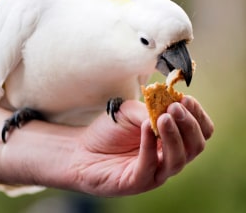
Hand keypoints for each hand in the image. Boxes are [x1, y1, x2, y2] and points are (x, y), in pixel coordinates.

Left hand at [71, 96, 213, 196]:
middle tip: (175, 107)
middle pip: (195, 146)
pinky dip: (149, 146)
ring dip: (173, 136)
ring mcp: (155, 172)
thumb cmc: (109, 131)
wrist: (82, 150)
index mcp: (171, 140)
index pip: (199, 131)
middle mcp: (168, 157)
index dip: (197, 116)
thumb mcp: (130, 112)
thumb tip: (169, 106)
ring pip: (178, 160)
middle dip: (188, 125)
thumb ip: (150, 109)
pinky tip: (146, 128)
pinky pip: (149, 166)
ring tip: (164, 117)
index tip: (186, 99)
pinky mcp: (137, 182)